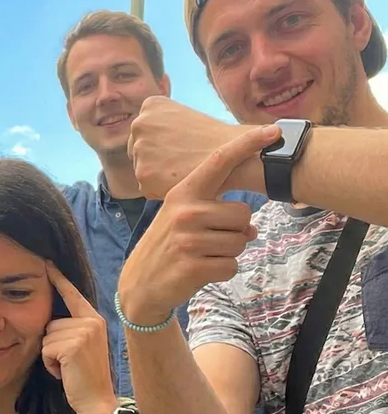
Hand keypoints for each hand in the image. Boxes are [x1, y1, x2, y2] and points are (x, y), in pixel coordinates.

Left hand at [42, 262, 117, 413]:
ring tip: (68, 367)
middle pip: (51, 323)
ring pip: (46, 336)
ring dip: (50, 355)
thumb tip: (52, 319)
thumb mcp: (83, 346)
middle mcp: (92, 322)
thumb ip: (73, 329)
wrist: (97, 401)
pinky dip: (49, 364)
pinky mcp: (72, 345)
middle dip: (53, 344)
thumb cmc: (85, 376)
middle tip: (70, 362)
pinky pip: (45, 349)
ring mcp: (83, 332)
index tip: (47, 263)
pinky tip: (65, 372)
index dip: (59, 279)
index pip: (73, 295)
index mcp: (95, 320)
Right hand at [119, 125, 280, 324]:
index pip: (219, 163)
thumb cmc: (166, 244)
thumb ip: (213, 211)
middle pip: (243, 213)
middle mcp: (185, 212)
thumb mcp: (179, 216)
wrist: (140, 282)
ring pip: (240, 242)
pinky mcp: (193, 267)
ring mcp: (188, 240)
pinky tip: (200, 270)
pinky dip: (222, 271)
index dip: (247, 145)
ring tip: (203, 254)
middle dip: (236, 230)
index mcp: (182, 193)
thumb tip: (251, 228)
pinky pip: (231, 266)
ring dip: (229, 252)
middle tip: (210, 239)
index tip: (273, 130)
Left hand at [129, 96, 260, 198]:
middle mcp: (139, 123)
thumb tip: (149, 140)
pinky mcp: (142, 173)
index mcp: (150, 106)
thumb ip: (161, 125)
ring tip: (183, 170)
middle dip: (155, 158)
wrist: (234, 155)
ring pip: (142, 168)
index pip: (144, 132)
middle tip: (181, 162)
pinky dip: (160, 189)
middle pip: (138, 149)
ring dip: (158, 174)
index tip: (180, 147)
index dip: (162, 144)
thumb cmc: (215, 138)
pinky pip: (146, 187)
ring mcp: (139, 149)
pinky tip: (180, 181)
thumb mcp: (183, 116)